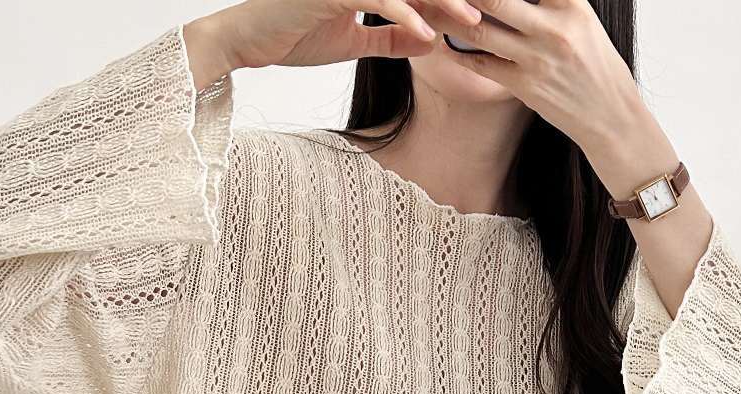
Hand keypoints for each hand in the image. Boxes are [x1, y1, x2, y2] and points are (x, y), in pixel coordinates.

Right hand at [202, 0, 481, 70]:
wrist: (248, 41)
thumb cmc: (293, 35)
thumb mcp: (353, 42)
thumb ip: (392, 39)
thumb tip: (431, 41)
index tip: (483, 15)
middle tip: (493, 11)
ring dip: (443, 1)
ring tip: (472, 21)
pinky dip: (406, 17)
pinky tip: (429, 36)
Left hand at [439, 0, 644, 150]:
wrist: (610, 115)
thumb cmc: (595, 65)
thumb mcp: (581, 21)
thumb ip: (551, 3)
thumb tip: (515, 0)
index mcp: (570, 3)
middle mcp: (553, 27)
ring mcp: (537, 57)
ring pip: (480, 28)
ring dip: (449, 17)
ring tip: (430, 8)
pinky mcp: (525, 86)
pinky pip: (482, 63)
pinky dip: (459, 52)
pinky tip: (442, 43)